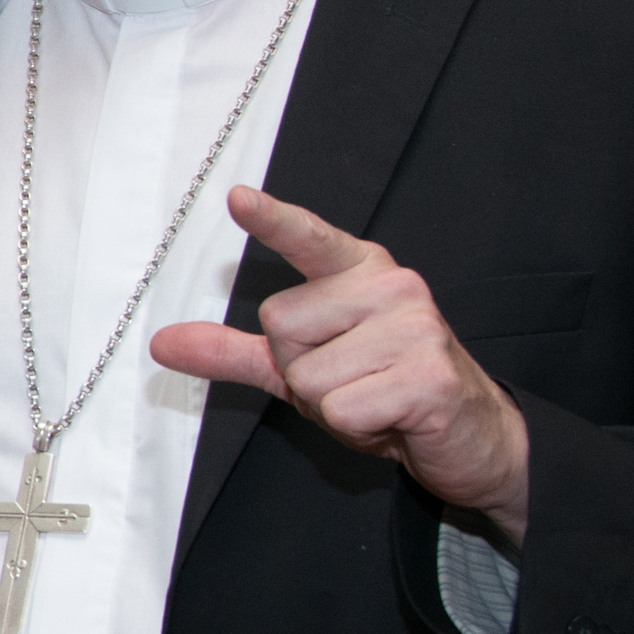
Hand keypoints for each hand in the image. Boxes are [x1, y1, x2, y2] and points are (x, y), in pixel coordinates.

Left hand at [150, 184, 533, 539]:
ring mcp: (416, 329)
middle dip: (301, 370)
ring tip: (374, 397)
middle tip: (351, 379)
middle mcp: (392, 287)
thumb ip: (237, 350)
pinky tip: (392, 417)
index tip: (238, 198)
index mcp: (360, 273)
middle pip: (281, 327)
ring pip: (307, 376)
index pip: (310, 240)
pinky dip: (357, 428)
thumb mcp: (302, 367)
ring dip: (330, 405)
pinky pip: (341, 410)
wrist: (470, 436)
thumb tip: (163, 342)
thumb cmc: (383, 390)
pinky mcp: (430, 377)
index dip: (274, 220)